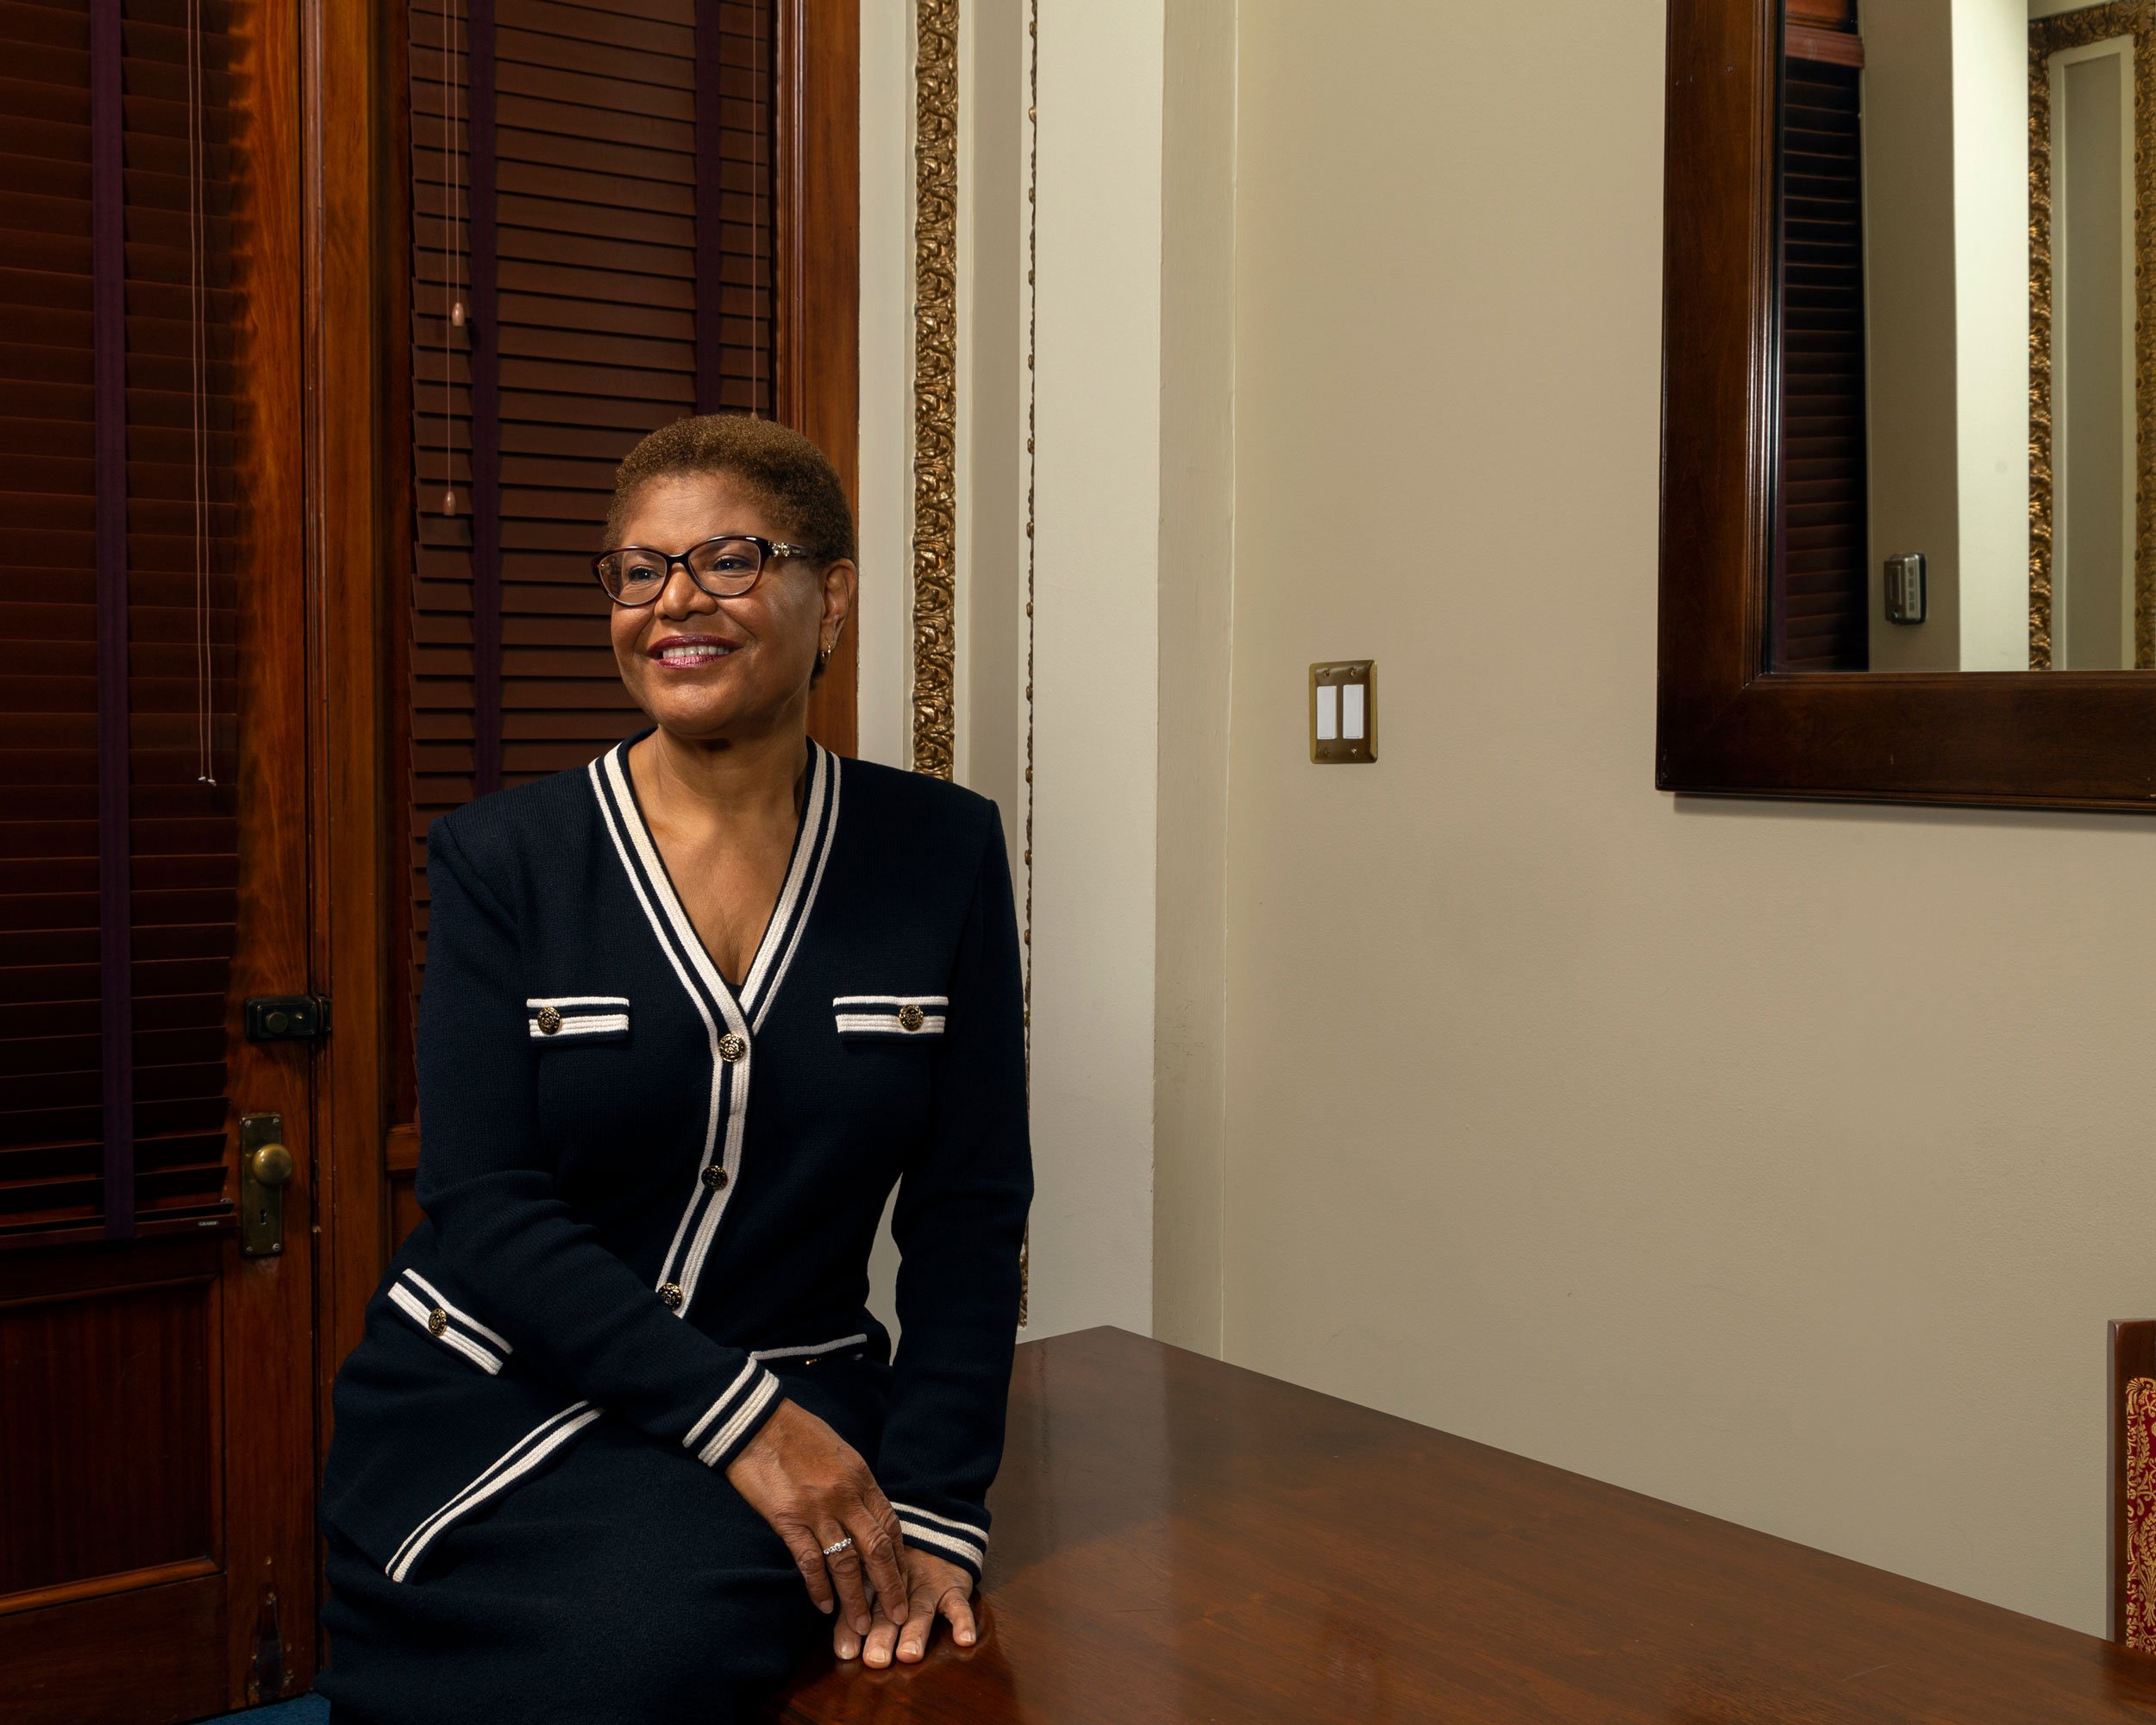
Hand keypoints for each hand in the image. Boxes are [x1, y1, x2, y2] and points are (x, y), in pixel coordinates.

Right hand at [725, 1398, 907, 1635]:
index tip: (904, 1584)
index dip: (898, 1559)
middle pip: (876, 1549)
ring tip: (859, 1626)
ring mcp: (818, 1509)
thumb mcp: (840, 1452)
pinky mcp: (788, 1519)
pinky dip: (818, 1587)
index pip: (890, 1525)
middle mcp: (846, 1495)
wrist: (758, 1420)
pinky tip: (823, 1607)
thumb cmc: (798, 1433)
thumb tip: (866, 1511)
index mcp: (862, 1477)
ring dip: (855, 1599)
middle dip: (889, 1587)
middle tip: (896, 1617)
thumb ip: (855, 1483)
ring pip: (846, 1563)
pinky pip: (809, 1561)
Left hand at [831, 1545, 977, 1667]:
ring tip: (909, 1654)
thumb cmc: (892, 1568)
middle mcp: (898, 1583)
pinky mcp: (952, 1588)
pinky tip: (964, 1639)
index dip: (852, 1626)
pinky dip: (963, 1621)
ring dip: (915, 1632)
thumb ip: (852, 1607)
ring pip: (920, 1610)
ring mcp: (926, 1585)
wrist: (934, 1535)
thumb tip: (837, 1649)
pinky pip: (959, 1605)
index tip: (846, 1653)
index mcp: (873, 1579)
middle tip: (874, 1660)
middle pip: (888, 1610)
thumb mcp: (871, 1578)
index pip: (859, 1603)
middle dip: (882, 1635)